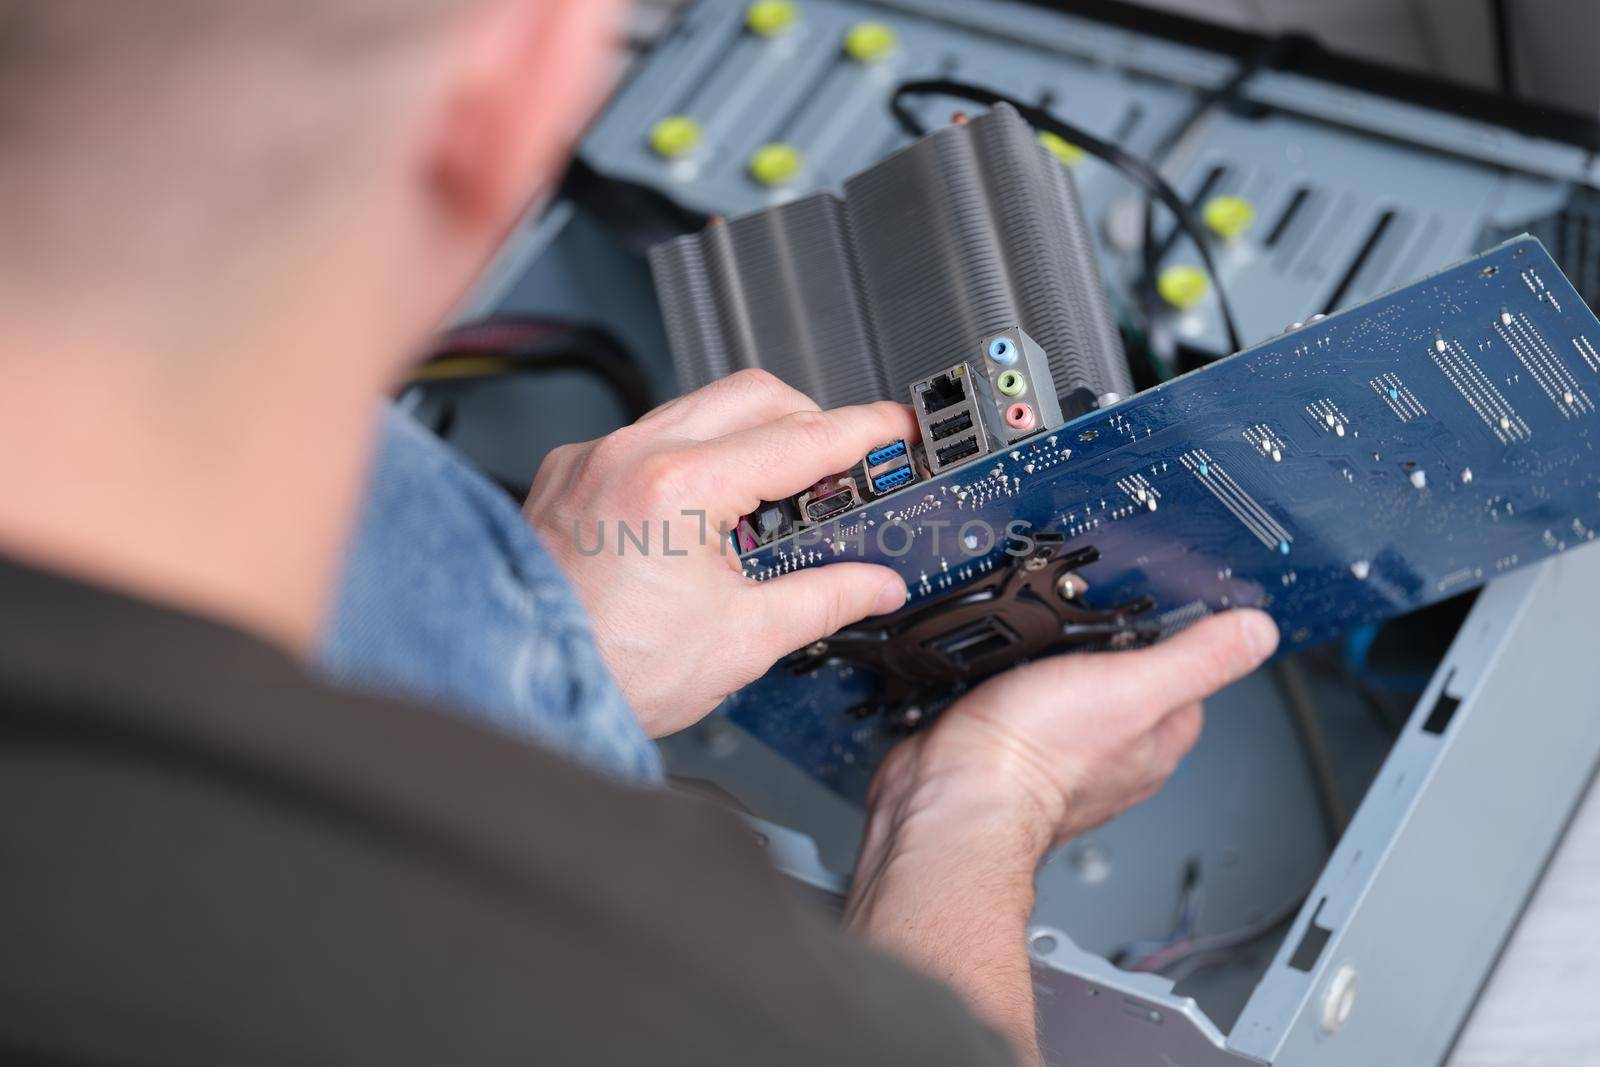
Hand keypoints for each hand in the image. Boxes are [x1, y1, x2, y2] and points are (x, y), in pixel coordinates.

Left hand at [525, 370, 916, 737]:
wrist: (512, 689)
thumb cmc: (603, 671)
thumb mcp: (740, 641)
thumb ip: (824, 599)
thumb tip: (872, 585)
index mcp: (678, 486)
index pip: (802, 436)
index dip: (867, 432)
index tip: (899, 430)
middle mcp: (628, 454)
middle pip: (753, 395)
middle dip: (810, 422)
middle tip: (842, 469)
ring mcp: (592, 459)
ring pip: (697, 408)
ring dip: (748, 438)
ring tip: (774, 502)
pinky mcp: (568, 476)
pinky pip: (647, 437)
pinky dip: (691, 457)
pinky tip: (705, 513)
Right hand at [844, 610, 1278, 1063]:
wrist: (949, 794)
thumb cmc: (1037, 756)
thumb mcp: (1134, 687)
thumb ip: (1197, 659)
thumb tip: (1258, 632)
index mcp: (1152, 744)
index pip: (1190, 689)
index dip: (1182, 647)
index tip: (1167, 613)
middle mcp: (1109, 758)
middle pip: (1127, 692)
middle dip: (1110, 655)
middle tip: (1092, 618)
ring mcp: (1054, 756)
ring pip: (1069, 699)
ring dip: (1056, 669)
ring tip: (1044, 638)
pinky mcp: (1002, 748)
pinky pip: (1015, 705)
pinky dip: (1009, 684)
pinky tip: (998, 671)